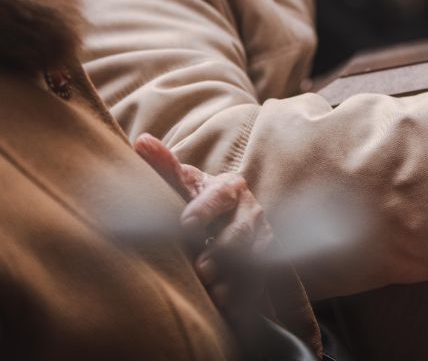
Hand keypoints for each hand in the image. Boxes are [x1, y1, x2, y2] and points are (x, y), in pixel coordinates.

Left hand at [134, 134, 273, 309]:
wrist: (224, 216)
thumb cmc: (195, 199)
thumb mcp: (181, 183)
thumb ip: (164, 165)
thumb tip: (141, 142)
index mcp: (229, 187)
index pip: (220, 196)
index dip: (204, 210)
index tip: (185, 226)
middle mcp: (249, 210)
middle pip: (242, 229)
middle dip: (224, 250)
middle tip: (202, 269)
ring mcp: (261, 236)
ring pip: (255, 256)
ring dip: (238, 277)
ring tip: (217, 296)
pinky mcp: (265, 260)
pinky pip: (261, 278)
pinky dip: (247, 295)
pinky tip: (230, 308)